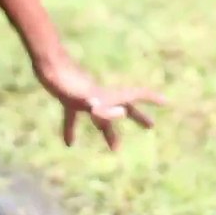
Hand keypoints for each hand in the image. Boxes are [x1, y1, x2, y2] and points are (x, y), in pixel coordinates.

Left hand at [37, 61, 165, 150]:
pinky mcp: (70, 100)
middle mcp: (100, 97)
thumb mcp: (82, 97)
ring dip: (108, 131)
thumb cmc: (66, 80)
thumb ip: (100, 107)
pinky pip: (73, 117)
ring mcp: (86, 98)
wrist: (48, 66)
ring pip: (101, 117)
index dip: (151, 98)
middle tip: (151, 126)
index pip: (134, 96)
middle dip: (137, 117)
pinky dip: (72, 130)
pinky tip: (69, 144)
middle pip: (123, 108)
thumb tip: (121, 112)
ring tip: (114, 148)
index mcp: (107, 96)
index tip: (167, 102)